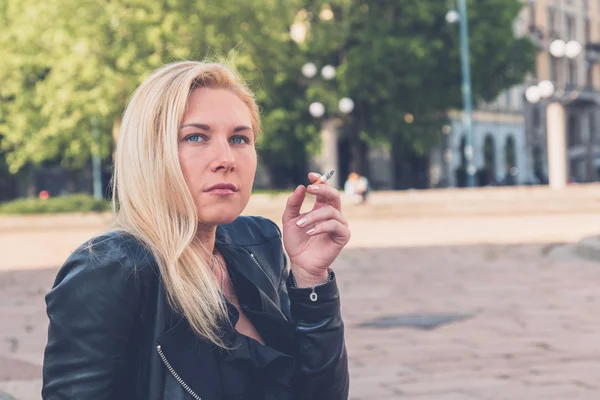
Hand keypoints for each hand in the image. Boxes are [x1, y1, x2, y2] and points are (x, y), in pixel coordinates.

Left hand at [282, 172, 350, 286]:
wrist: (300, 262)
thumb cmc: (296, 241)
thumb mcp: (289, 219)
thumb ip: (293, 203)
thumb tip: (301, 187)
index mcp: (321, 208)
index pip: (324, 190)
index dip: (320, 180)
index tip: (310, 175)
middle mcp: (332, 214)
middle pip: (334, 195)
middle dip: (323, 189)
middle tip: (310, 189)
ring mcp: (339, 224)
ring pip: (331, 211)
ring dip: (313, 216)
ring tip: (300, 225)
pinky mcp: (342, 236)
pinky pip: (335, 225)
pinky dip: (321, 227)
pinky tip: (310, 232)